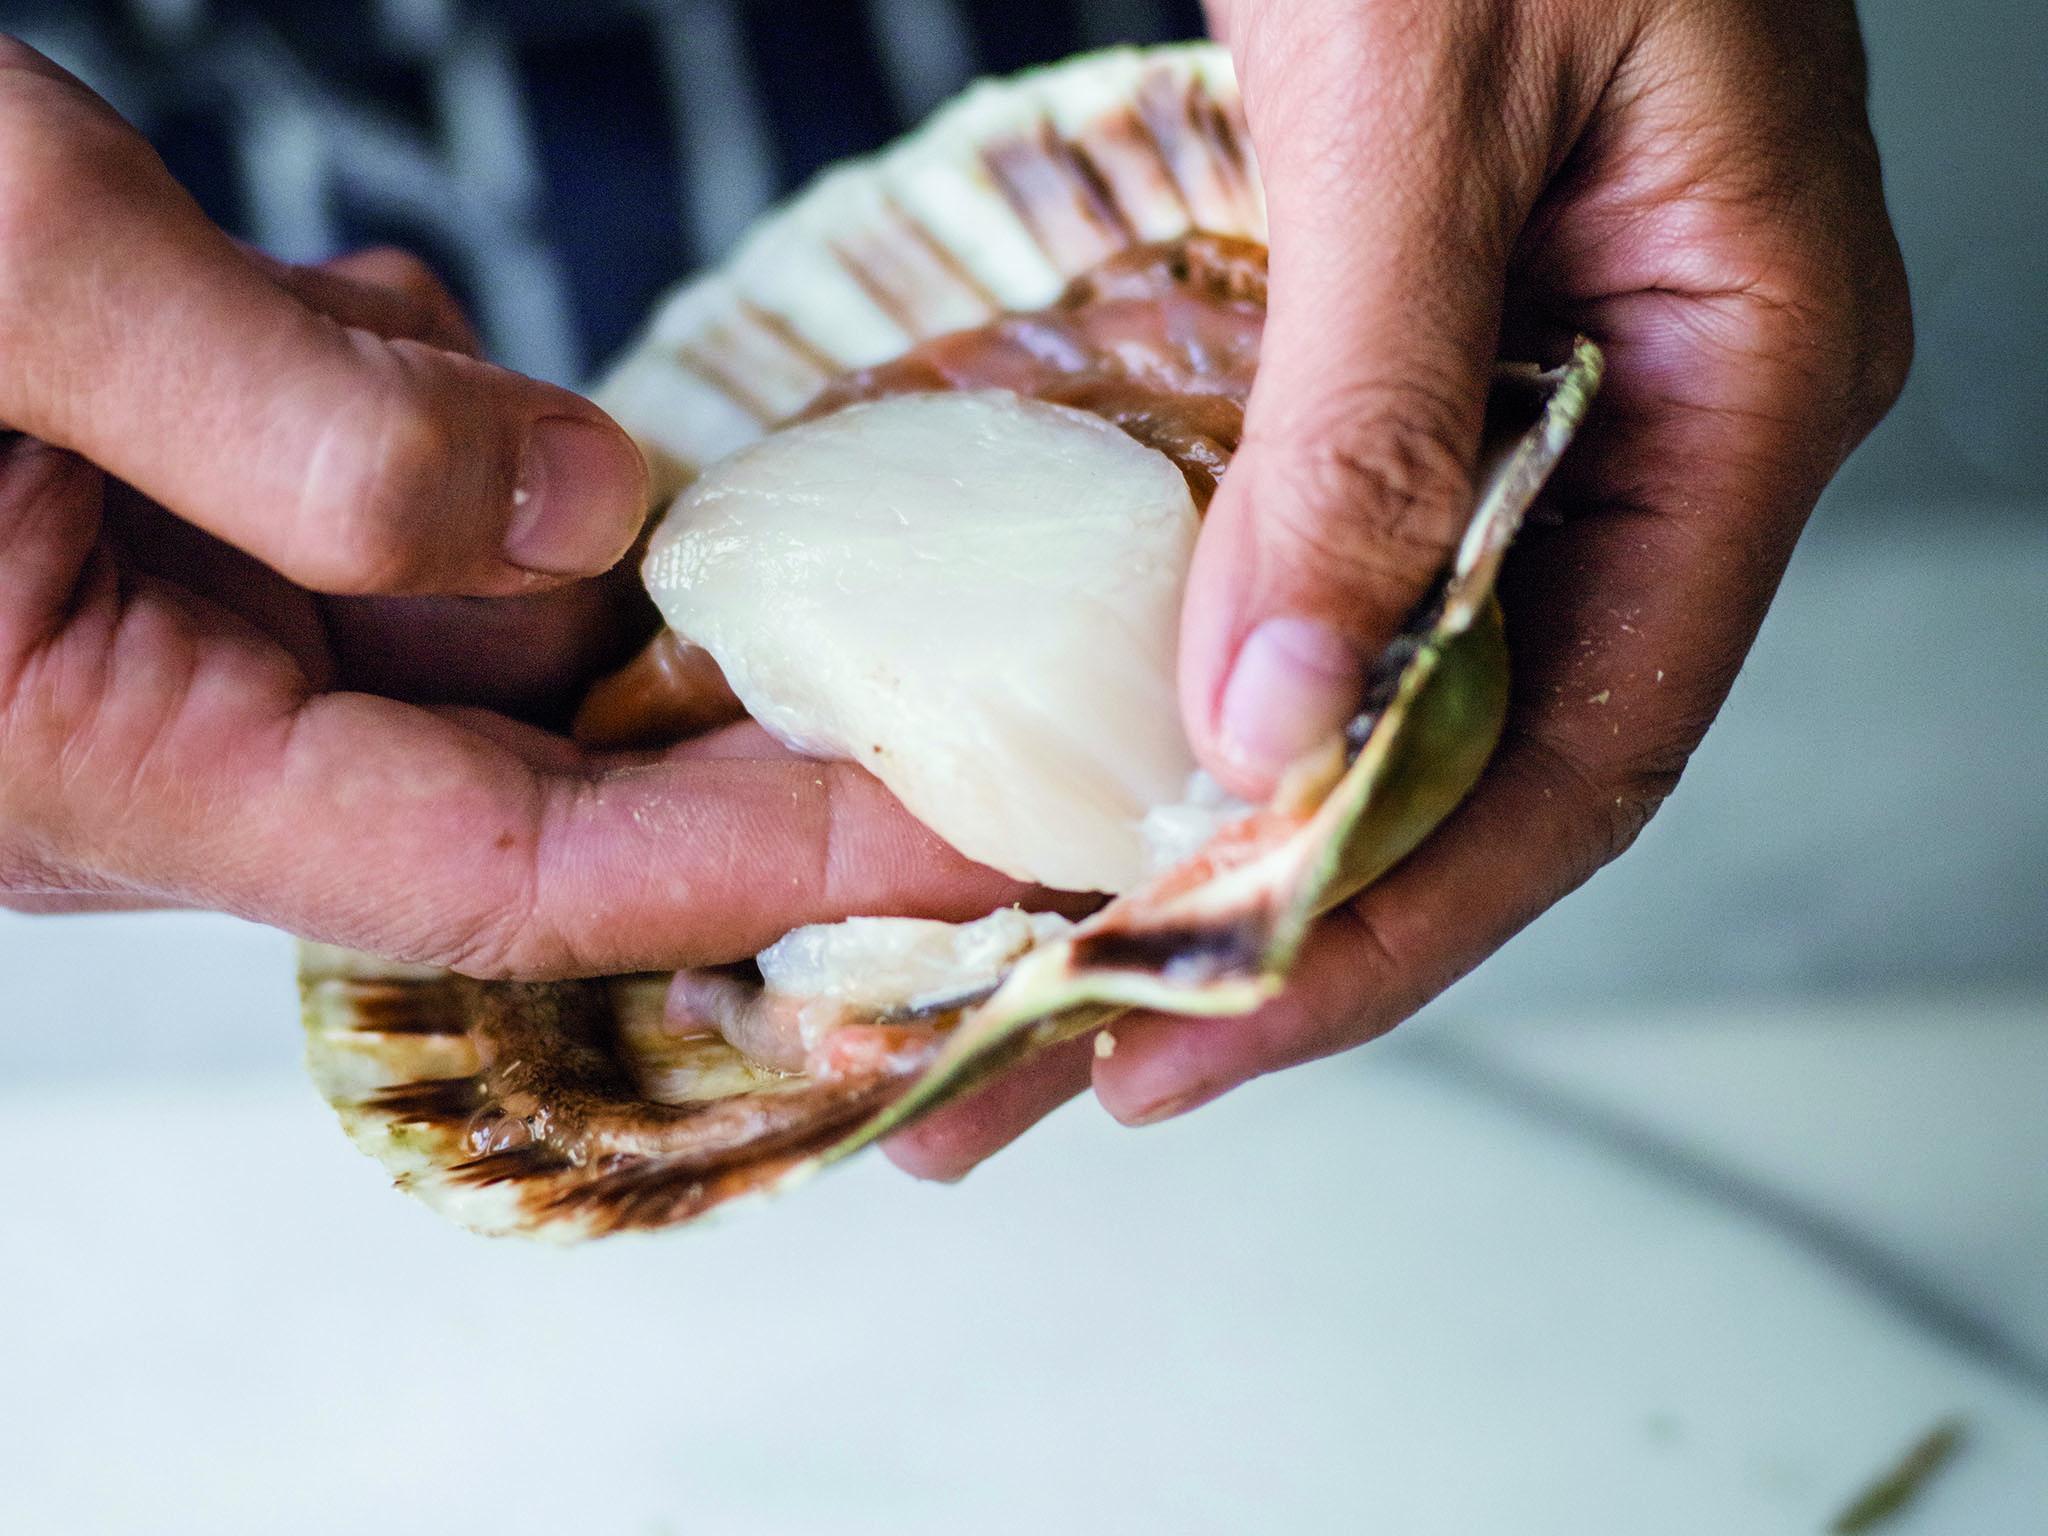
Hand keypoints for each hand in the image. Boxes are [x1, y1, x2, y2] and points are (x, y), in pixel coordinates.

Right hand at [0, 40, 1024, 970]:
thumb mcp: (8, 283)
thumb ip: (304, 427)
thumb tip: (588, 516)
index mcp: (100, 755)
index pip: (521, 878)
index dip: (774, 862)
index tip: (983, 838)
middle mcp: (141, 732)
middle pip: (515, 751)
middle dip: (676, 653)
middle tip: (845, 550)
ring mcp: (141, 627)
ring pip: (448, 612)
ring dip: (520, 489)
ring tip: (398, 336)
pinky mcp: (141, 520)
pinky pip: (356, 510)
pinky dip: (408, 416)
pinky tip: (341, 312)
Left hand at [890, 0, 1911, 1175]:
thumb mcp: (1431, 95)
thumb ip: (1370, 416)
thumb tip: (1271, 724)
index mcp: (1740, 383)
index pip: (1570, 756)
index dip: (1374, 936)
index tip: (1175, 1055)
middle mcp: (1650, 426)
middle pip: (1460, 766)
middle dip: (1254, 944)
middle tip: (1038, 1078)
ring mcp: (1536, 392)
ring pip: (1376, 689)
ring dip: (1199, 841)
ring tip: (1011, 980)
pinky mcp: (1410, 345)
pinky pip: (1310, 565)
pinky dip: (1192, 682)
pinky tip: (1065, 768)